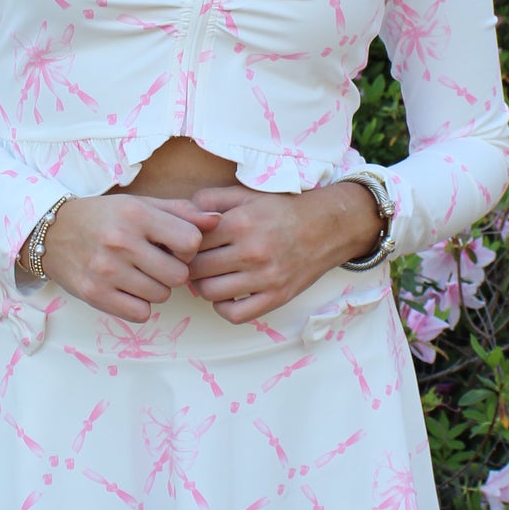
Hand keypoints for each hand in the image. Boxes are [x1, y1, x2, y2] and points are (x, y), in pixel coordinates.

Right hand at [18, 194, 221, 322]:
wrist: (51, 233)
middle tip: (157, 263)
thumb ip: (181, 212)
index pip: (190, 242)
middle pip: (179, 275)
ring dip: (156, 288)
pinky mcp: (95, 295)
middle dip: (174, 271)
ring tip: (139, 273)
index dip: (188, 248)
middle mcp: (121, 242)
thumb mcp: (140, 204)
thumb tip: (218, 220)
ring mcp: (106, 271)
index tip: (174, 246)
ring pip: (161, 296)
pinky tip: (127, 288)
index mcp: (136, 214)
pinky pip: (140, 313)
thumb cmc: (104, 217)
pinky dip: (139, 305)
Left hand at [170, 180, 382, 322]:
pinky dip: (223, 308)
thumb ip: (211, 199)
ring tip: (209, 276)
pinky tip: (226, 295)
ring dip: (203, 286)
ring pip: (210, 292)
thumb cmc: (283, 210)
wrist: (327, 227)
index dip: (183, 243)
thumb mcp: (247, 195)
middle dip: (189, 265)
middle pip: (196, 268)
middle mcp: (252, 251)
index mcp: (242, 222)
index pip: (192, 240)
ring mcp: (265, 278)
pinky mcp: (276, 297)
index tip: (185, 244)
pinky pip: (235, 314)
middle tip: (193, 261)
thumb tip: (181, 212)